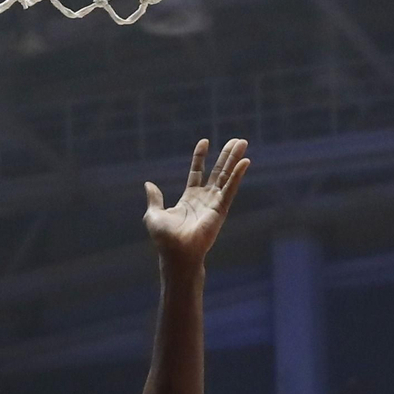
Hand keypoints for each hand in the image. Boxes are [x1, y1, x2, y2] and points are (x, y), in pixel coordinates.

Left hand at [143, 138, 249, 265]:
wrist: (177, 253)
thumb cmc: (165, 239)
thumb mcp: (154, 215)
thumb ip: (154, 199)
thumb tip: (148, 184)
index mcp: (189, 199)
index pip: (197, 172)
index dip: (200, 157)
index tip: (204, 142)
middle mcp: (204, 199)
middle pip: (217, 171)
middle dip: (226, 155)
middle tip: (236, 140)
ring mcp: (214, 203)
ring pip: (226, 176)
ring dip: (235, 159)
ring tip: (242, 142)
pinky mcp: (220, 208)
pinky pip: (230, 188)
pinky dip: (238, 175)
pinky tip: (245, 161)